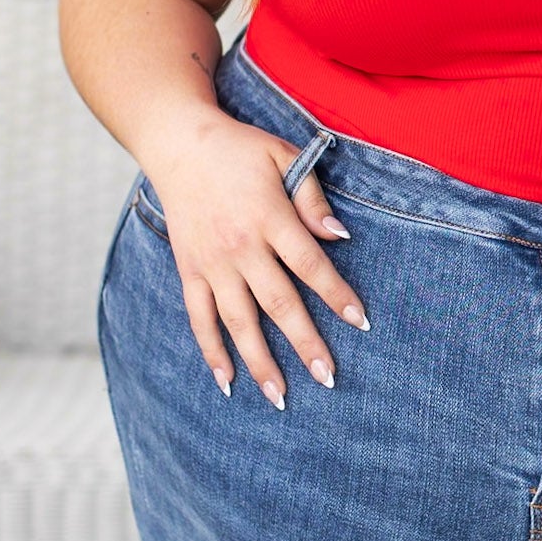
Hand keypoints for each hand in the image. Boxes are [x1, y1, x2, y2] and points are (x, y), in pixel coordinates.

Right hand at [144, 111, 367, 407]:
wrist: (180, 144)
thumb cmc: (240, 150)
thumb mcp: (283, 156)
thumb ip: (312, 197)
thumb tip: (339, 236)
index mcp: (270, 216)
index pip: (310, 264)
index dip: (337, 294)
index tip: (361, 322)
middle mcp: (241, 246)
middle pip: (278, 302)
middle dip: (305, 343)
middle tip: (328, 378)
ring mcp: (212, 263)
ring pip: (238, 321)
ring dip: (259, 361)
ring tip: (280, 396)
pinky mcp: (189, 270)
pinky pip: (200, 318)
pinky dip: (212, 351)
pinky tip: (226, 382)